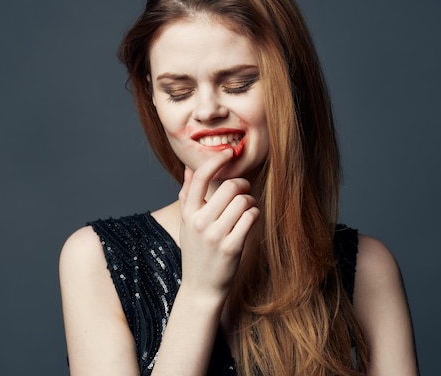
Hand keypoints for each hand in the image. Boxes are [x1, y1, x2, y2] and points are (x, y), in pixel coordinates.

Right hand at [178, 149, 259, 299]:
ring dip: (251, 201)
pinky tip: (250, 219)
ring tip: (248, 208)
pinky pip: (251, 217)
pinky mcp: (232, 247)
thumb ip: (187, 195)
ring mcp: (216, 236)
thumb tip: (189, 168)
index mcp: (188, 214)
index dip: (216, 160)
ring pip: (243, 201)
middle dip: (242, 185)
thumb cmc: (196, 252)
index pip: (200, 178)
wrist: (201, 288)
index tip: (228, 153)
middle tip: (245, 190)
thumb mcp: (186, 224)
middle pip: (229, 187)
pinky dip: (254, 214)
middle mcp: (200, 223)